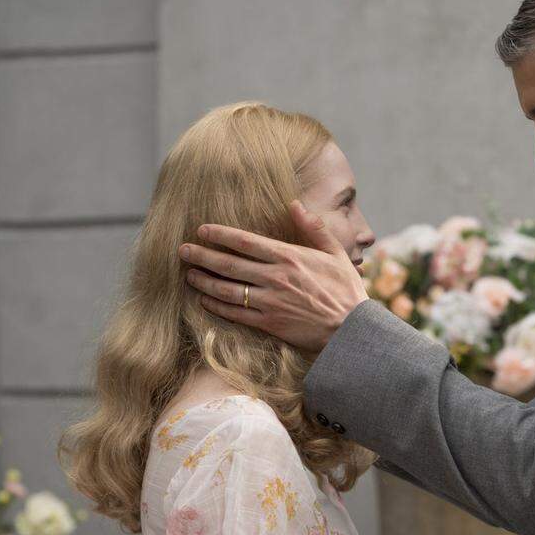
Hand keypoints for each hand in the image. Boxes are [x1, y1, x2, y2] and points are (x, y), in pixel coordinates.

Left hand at [179, 200, 368, 353]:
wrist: (352, 330)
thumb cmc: (347, 290)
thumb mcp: (337, 254)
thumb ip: (314, 228)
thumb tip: (296, 203)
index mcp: (290, 257)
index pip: (246, 241)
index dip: (221, 234)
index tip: (202, 230)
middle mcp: (276, 278)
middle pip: (229, 264)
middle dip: (202, 256)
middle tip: (182, 250)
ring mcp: (270, 302)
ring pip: (228, 290)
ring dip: (204, 281)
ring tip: (189, 274)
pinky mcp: (269, 324)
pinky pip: (236, 314)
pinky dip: (217, 307)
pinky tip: (204, 301)